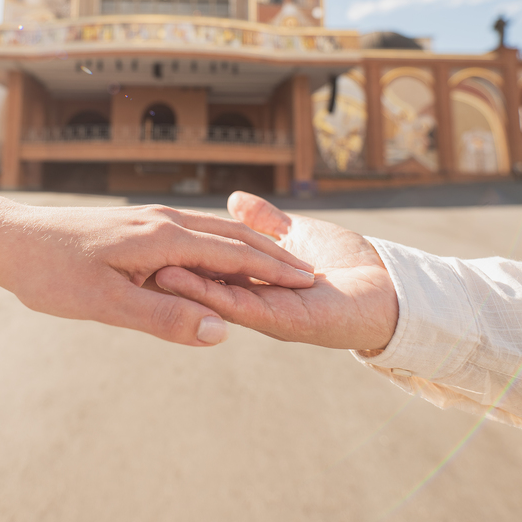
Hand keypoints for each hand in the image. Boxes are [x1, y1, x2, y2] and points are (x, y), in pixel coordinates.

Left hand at [0, 186, 315, 346]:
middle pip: (230, 237)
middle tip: (308, 274)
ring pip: (212, 230)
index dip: (272, 271)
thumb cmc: (51, 274)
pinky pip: (192, 231)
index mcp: (161, 239)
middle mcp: (161, 222)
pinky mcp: (136, 225)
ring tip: (278, 263)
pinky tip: (220, 253)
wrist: (8, 238)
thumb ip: (163, 317)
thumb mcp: (104, 304)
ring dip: (248, 247)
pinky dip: (221, 242)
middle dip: (271, 256)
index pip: (232, 254)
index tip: (309, 283)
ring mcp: (149, 220)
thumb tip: (220, 331)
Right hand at [154, 191, 398, 351]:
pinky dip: (212, 295)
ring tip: (147, 271)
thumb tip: (238, 201)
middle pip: (203, 283)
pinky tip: (186, 284)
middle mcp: (253, 299)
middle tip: (130, 265)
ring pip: (215, 297)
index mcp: (252, 280)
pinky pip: (242, 307)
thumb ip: (267, 221)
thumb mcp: (298, 232)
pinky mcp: (284, 320)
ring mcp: (266, 312)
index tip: (143, 246)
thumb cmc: (348, 262)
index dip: (177, 256)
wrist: (390, 289)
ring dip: (183, 286)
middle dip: (172, 274)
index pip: (206, 265)